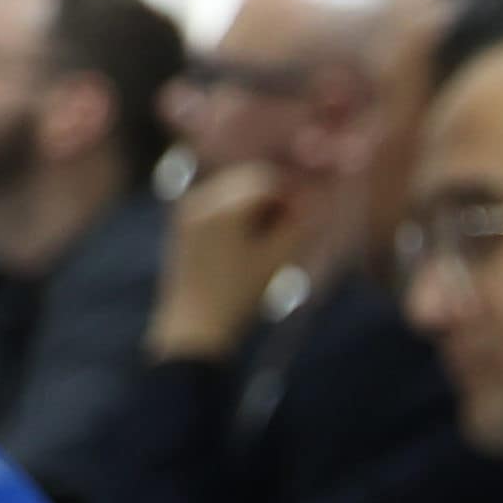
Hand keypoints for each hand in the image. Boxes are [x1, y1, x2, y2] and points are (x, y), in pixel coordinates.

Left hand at [151, 161, 301, 360]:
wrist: (195, 325)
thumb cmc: (241, 295)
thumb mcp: (278, 259)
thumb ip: (301, 223)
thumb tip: (318, 196)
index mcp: (223, 209)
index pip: (269, 180)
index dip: (295, 191)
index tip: (311, 211)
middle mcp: (201, 200)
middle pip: (250, 177)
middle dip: (276, 192)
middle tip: (294, 221)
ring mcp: (188, 208)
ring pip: (235, 186)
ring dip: (259, 198)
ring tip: (272, 230)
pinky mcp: (184, 220)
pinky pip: (219, 199)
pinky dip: (240, 207)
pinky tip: (250, 235)